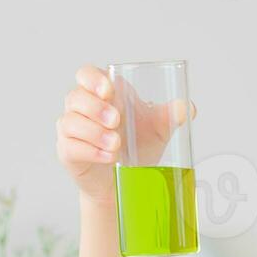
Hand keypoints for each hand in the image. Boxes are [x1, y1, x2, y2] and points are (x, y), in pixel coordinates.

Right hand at [55, 64, 193, 205]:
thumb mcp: (159, 129)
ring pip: (70, 122)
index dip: (92, 79)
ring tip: (116, 144)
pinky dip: (90, 151)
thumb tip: (188, 108)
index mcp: (103, 94)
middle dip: (96, 108)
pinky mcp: (68, 152)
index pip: (86, 74)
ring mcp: (72, 130)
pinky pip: (70, 147)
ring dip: (94, 132)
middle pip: (75, 96)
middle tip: (117, 121)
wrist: (128, 181)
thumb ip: (171, 116)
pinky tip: (108, 157)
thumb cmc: (139, 146)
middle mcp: (82, 108)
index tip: (108, 90)